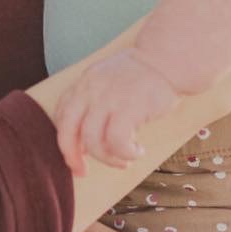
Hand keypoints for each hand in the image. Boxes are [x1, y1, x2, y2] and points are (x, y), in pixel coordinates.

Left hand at [51, 48, 181, 176]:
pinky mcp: (128, 108)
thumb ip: (94, 103)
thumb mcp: (108, 80)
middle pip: (67, 130)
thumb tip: (85, 141)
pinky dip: (125, 153)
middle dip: (72, 156)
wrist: (168, 59)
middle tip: (83, 172)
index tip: (76, 155)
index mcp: (84, 82)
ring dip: (107, 159)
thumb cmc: (142, 75)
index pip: (61, 114)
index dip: (65, 139)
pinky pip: (117, 142)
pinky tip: (137, 151)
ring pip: (93, 141)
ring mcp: (108, 99)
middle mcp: (91, 90)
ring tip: (124, 160)